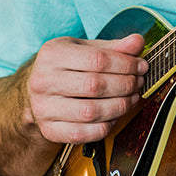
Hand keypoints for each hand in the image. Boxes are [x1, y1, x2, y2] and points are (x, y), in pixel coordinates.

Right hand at [26, 32, 146, 144]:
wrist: (35, 91)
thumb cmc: (64, 67)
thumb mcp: (84, 49)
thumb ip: (112, 47)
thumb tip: (138, 42)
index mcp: (52, 54)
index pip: (97, 60)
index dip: (126, 64)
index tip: (141, 66)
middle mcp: (44, 80)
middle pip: (95, 86)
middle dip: (125, 85)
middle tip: (138, 82)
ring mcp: (44, 107)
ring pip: (91, 112)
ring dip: (120, 106)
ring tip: (131, 98)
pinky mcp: (49, 130)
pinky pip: (84, 133)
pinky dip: (106, 126)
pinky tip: (114, 115)